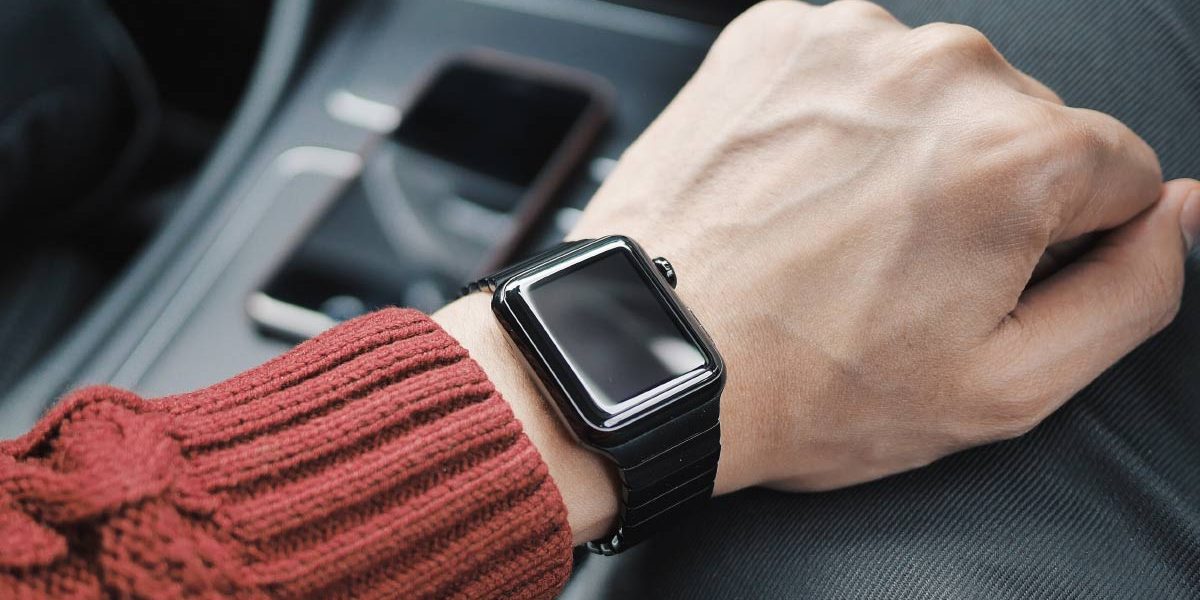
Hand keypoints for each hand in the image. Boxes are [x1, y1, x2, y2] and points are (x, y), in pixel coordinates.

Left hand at [438, 0, 1199, 542]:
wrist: (650, 352)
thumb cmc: (810, 383)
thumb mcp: (1004, 385)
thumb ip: (1130, 292)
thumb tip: (1182, 212)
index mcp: (1019, 154)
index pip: (1115, 173)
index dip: (1056, 241)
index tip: (978, 280)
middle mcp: (943, 70)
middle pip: (1022, 125)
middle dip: (980, 192)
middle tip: (890, 270)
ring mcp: (848, 40)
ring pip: (933, 93)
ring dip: (901, 150)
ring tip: (830, 231)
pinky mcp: (774, 35)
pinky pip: (848, 68)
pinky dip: (834, 118)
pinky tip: (791, 185)